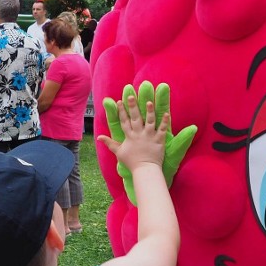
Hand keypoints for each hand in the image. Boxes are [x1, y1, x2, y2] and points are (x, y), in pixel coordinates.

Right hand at [99, 82, 196, 204]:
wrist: (144, 170)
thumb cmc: (131, 162)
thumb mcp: (118, 152)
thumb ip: (110, 143)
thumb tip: (99, 137)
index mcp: (129, 136)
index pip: (124, 121)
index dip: (122, 111)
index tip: (119, 101)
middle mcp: (139, 134)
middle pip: (135, 118)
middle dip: (133, 106)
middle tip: (131, 95)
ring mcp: (149, 137)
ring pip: (149, 121)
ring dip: (150, 111)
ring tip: (149, 101)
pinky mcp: (159, 140)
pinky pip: (162, 130)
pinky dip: (165, 122)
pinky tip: (167, 113)